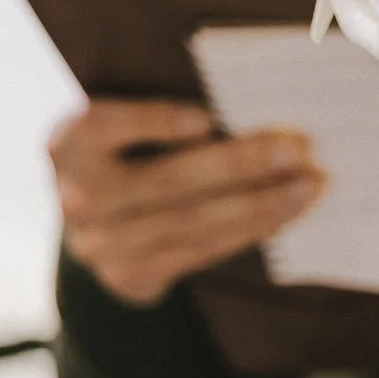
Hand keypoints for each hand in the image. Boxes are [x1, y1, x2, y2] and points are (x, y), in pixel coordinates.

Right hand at [52, 99, 323, 305]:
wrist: (94, 225)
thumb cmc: (126, 150)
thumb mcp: (123, 123)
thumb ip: (160, 110)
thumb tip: (249, 101)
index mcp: (69, 142)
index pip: (106, 125)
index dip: (155, 121)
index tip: (207, 117)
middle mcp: (77, 197)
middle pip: (169, 180)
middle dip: (242, 165)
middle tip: (299, 147)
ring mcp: (100, 246)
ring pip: (194, 221)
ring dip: (261, 202)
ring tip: (310, 183)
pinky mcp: (132, 277)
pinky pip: (202, 250)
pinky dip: (251, 228)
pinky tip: (286, 210)